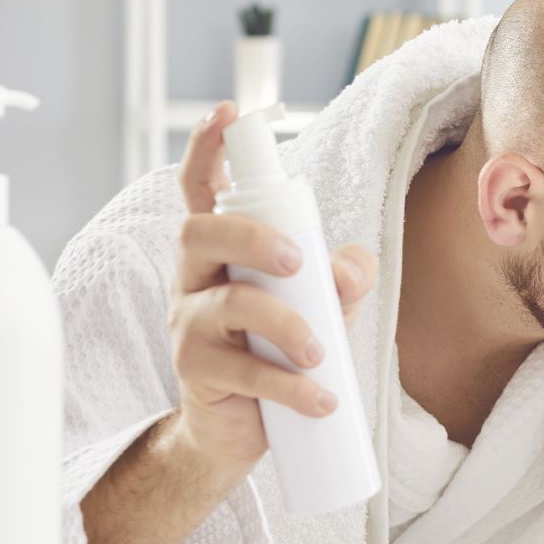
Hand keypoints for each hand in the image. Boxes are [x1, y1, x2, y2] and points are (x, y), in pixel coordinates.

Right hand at [167, 100, 377, 474]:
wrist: (237, 431)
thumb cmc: (278, 352)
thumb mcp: (319, 308)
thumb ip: (341, 279)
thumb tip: (354, 265)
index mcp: (220, 253)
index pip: (201, 191)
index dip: (207, 149)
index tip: (226, 112)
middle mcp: (194, 279)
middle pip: (201, 234)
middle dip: (252, 236)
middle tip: (299, 262)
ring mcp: (189, 325)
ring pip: (230, 305)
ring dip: (288, 325)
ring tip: (323, 354)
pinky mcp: (197, 372)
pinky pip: (244, 371)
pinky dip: (292, 387)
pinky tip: (324, 400)